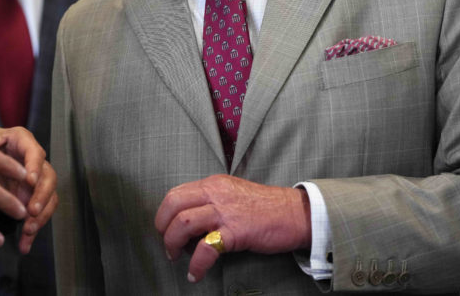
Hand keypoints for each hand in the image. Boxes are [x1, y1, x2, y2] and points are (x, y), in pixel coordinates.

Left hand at [0, 124, 57, 253]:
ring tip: (28, 230)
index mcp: (19, 140)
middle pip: (47, 176)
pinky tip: (24, 243)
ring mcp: (33, 179)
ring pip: (48, 196)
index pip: (34, 151)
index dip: (34, 166)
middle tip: (31, 211)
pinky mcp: (29, 196)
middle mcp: (30, 159)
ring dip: (41, 215)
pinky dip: (33, 228)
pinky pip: (38, 213)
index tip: (30, 181)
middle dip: (41, 196)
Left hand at [154, 174, 310, 282]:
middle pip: (173, 204)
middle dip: (163, 227)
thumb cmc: (266, 207)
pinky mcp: (236, 231)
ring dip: (173, 244)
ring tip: (176, 258)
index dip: (164, 214)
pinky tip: (195, 274)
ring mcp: (225, 211)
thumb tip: (188, 223)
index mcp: (212, 184)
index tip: (165, 229)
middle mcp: (215, 193)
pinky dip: (196, 264)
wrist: (297, 214)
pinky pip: (206, 248)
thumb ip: (210, 202)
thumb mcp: (232, 194)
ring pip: (183, 223)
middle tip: (167, 245)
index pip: (175, 193)